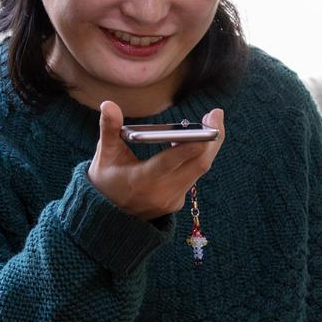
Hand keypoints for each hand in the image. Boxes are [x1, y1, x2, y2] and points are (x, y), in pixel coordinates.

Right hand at [87, 101, 226, 219]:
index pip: (169, 162)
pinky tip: (195, 140)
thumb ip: (109, 129)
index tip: (208, 126)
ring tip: (209, 120)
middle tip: (216, 114)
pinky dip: (197, 157)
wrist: (109, 217)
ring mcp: (172, 199)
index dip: (189, 146)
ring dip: (208, 145)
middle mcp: (160, 192)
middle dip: (212, 138)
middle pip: (198, 165)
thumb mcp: (105, 155)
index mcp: (141, 180)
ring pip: (199, 170)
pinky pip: (193, 176)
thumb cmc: (106, 180)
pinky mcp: (177, 202)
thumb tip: (108, 104)